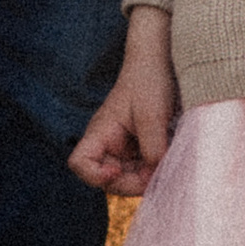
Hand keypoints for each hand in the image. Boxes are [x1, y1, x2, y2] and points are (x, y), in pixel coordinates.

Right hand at [67, 11, 178, 194]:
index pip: (80, 163)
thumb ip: (152, 148)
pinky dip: (150, 171)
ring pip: (125, 178)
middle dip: (129, 183)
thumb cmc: (149, 82)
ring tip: (162, 167)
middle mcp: (107, 143)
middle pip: (106, 180)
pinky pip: (138, 169)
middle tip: (153, 175)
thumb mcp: (152, 115)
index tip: (117, 171)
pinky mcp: (137, 148)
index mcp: (101, 131)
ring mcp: (122, 148)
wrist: (159, 62)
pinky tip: (164, 163)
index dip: (94, 175)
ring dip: (142, 179)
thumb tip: (154, 174)